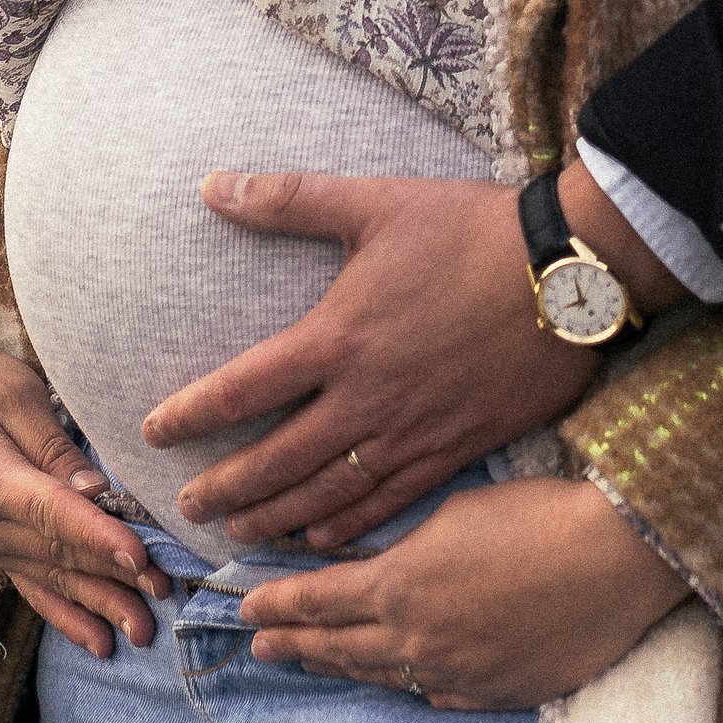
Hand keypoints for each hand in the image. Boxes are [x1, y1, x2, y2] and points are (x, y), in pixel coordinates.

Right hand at [0, 301, 165, 660]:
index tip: (139, 558)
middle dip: (115, 578)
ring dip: (100, 606)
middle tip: (165, 595)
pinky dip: (66, 616)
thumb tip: (95, 489)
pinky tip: (98, 641)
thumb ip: (52, 446)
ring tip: (142, 632)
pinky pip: (33, 588)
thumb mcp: (9, 393)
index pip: (53, 515)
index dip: (98, 538)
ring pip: (52, 580)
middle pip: (60, 555)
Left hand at [143, 172, 631, 549]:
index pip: (241, 389)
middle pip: (275, 460)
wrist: (570, 273)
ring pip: (327, 494)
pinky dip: (349, 526)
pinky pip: (389, 502)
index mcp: (337, 338)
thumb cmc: (470, 230)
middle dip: (224, 488)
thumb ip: (289, 200)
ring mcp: (411, 432)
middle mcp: (365, 398)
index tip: (152, 432)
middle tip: (187, 510)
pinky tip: (324, 538)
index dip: (190, 414)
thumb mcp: (375, 202)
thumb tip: (211, 184)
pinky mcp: (456, 449)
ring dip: (276, 517)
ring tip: (240, 533)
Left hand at [240, 476, 690, 706]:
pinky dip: (407, 687)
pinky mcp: (496, 695)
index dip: (276, 605)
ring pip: (381, 676)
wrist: (615, 560)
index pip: (316, 601)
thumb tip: (376, 566)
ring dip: (337, 668)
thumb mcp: (455, 514)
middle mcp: (416, 641)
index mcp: (399, 588)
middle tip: (258, 647)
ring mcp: (456, 676)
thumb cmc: (538, 516)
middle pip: (337, 646)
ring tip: (309, 664)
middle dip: (292, 642)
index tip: (243, 608)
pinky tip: (396, 683)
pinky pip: (435, 697)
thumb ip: (404, 546)